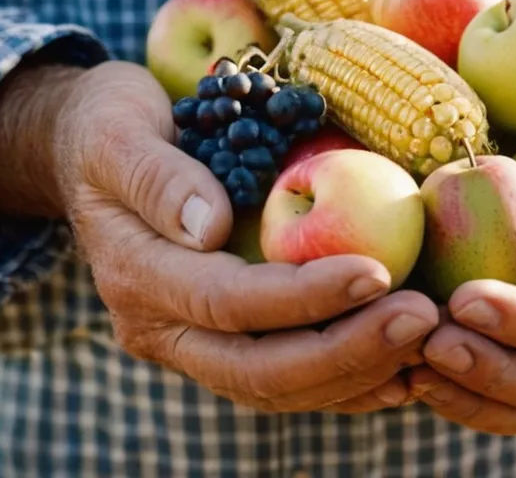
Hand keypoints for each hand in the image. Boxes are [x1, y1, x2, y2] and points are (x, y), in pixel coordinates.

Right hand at [0, 58, 438, 413]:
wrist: (88, 155)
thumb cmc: (111, 127)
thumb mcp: (118, 131)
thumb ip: (157, 177)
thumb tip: (208, 226)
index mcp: (135, 275)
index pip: (226, 302)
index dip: (303, 296)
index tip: (377, 273)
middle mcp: (159, 328)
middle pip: (259, 369)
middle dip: (346, 351)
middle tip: (422, 317)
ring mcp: (190, 345)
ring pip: (279, 388)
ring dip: (357, 371)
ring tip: (428, 336)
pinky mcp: (222, 344)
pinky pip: (288, 382)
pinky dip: (347, 381)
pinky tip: (405, 366)